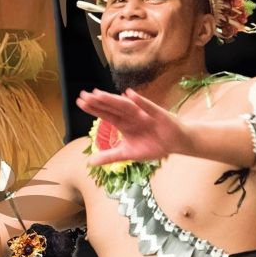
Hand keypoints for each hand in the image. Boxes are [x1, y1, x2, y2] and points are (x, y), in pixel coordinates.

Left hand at [75, 88, 190, 164]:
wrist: (175, 143)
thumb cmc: (152, 145)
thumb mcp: (128, 153)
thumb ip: (110, 156)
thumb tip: (90, 162)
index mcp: (123, 123)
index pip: (106, 114)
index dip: (94, 108)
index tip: (80, 102)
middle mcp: (131, 116)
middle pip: (112, 107)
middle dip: (98, 102)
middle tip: (83, 95)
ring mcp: (143, 114)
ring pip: (125, 106)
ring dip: (112, 99)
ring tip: (99, 94)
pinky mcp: (157, 114)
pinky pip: (147, 107)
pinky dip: (139, 101)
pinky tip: (129, 95)